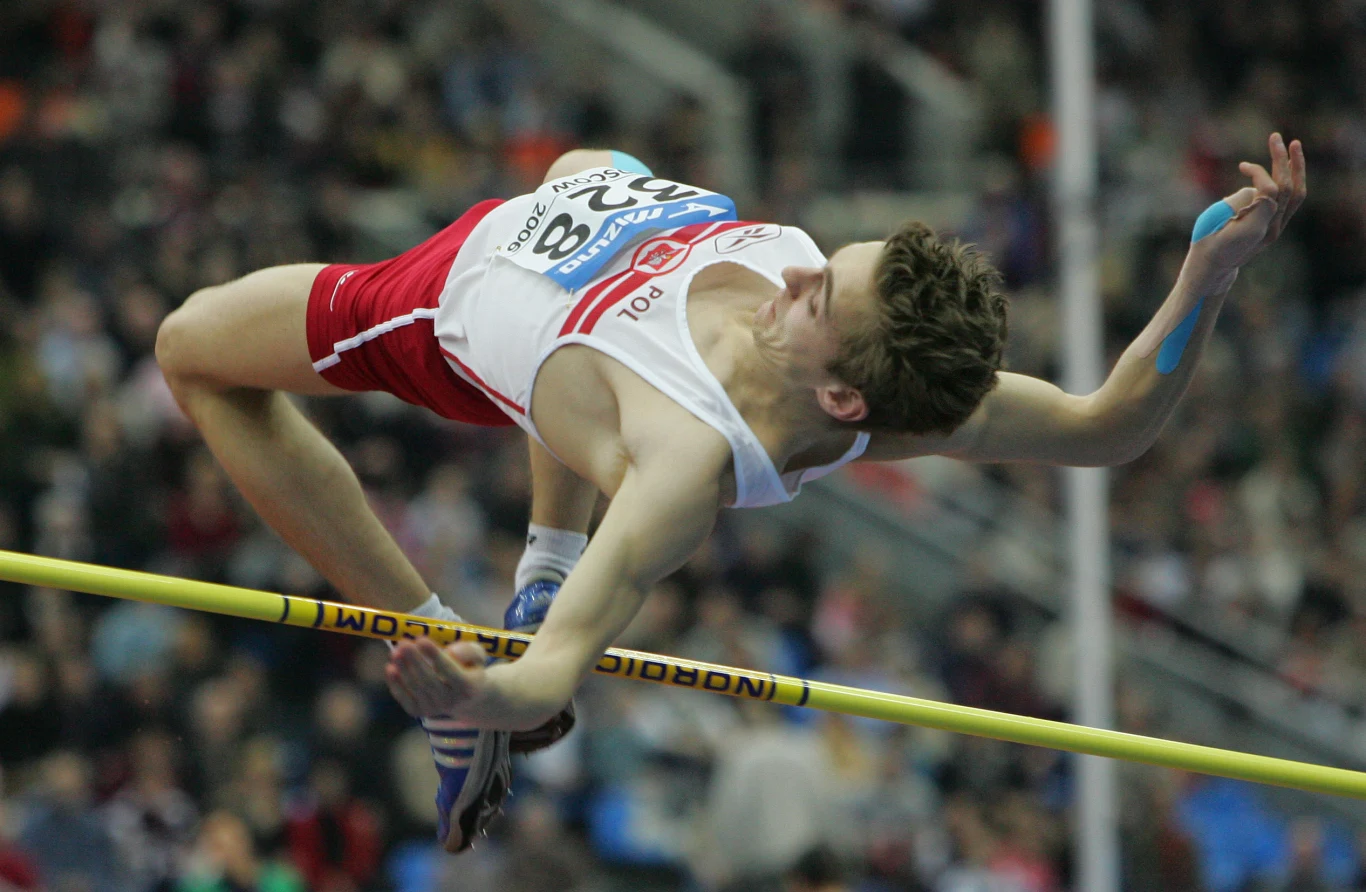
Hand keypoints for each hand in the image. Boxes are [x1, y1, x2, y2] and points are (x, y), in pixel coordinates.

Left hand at [385, 638, 487, 718]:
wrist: (468, 698)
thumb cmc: (470, 668)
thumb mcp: (477, 655)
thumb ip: (467, 651)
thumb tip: (450, 652)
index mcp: (468, 686)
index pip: (449, 670)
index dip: (434, 655)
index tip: (422, 639)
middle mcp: (451, 701)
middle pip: (429, 680)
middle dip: (415, 660)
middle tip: (403, 643)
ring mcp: (434, 709)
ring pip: (415, 688)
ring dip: (403, 669)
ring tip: (395, 651)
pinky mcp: (420, 712)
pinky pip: (405, 699)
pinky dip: (396, 684)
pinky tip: (390, 668)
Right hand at [1190, 133, 1306, 276]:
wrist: (1213, 268)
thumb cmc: (1206, 243)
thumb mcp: (1210, 223)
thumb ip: (1234, 204)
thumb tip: (1254, 189)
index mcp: (1253, 229)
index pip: (1270, 192)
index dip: (1260, 173)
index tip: (1242, 166)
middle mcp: (1270, 229)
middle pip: (1285, 188)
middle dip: (1281, 160)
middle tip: (1275, 137)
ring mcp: (1276, 228)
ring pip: (1295, 194)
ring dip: (1295, 168)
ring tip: (1292, 145)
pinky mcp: (1276, 225)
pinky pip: (1291, 199)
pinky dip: (1291, 179)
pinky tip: (1284, 165)